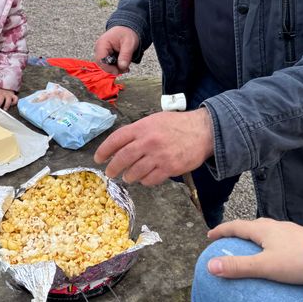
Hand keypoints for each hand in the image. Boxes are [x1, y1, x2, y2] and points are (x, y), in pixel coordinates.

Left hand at [0, 83, 17, 109]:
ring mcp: (8, 96)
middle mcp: (2, 94)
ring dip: (6, 105)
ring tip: (4, 109)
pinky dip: (14, 102)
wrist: (7, 86)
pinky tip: (12, 104)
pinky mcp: (13, 96)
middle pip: (0, 99)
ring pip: (8, 100)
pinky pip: (15, 99)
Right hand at [94, 26, 139, 73]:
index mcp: (102, 43)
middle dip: (113, 69)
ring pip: (105, 66)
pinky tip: (123, 65)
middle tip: (125, 69)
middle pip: (102, 64)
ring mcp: (101, 52)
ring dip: (115, 68)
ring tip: (126, 67)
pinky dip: (116, 66)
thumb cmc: (127, 34)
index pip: (100, 59)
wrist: (127, 29)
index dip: (108, 68)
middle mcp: (99, 48)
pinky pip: (108, 64)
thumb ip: (125, 55)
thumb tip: (122, 67)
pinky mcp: (105, 55)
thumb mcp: (129, 43)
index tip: (118, 71)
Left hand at [94, 108, 213, 184]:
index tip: (98, 158)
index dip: (104, 150)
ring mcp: (158, 156)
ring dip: (129, 176)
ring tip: (129, 176)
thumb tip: (120, 144)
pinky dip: (145, 181)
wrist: (203, 131)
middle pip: (122, 159)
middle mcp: (148, 142)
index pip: (116, 140)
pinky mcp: (169, 168)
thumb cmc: (178, 125)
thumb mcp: (154, 120)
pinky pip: (150, 180)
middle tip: (110, 173)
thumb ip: (138, 131)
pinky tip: (145, 178)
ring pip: (134, 172)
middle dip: (113, 168)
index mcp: (142, 127)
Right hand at [206, 218, 302, 283]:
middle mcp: (276, 226)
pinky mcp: (301, 239)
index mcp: (263, 229)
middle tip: (228, 241)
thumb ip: (237, 267)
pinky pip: (279, 237)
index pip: (236, 226)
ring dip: (254, 237)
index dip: (221, 230)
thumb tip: (210, 266)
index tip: (210, 236)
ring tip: (251, 247)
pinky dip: (269, 242)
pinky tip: (275, 252)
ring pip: (267, 231)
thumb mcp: (264, 266)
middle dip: (237, 232)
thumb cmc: (297, 262)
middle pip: (251, 226)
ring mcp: (290, 231)